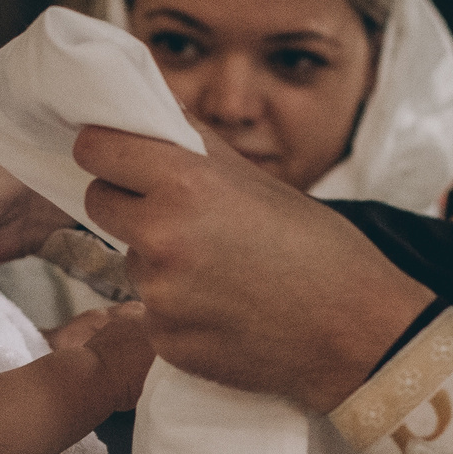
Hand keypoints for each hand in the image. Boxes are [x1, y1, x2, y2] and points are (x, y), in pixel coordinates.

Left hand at [74, 127, 429, 410]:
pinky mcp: (165, 341)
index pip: (96, 149)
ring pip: (130, 261)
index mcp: (185, 184)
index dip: (105, 150)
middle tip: (174, 214)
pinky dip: (176, 310)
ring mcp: (159, 295)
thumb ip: (196, 146)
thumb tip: (152, 111)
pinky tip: (222, 309)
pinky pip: (151, 312)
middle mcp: (162, 237)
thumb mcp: (259, 180)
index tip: (116, 157)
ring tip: (218, 271)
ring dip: (158, 262)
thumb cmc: (319, 250)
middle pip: (99, 203)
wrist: (357, 331)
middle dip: (127, 203)